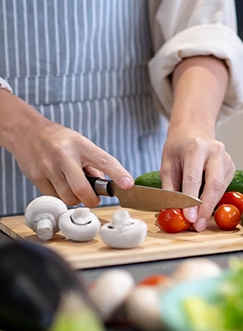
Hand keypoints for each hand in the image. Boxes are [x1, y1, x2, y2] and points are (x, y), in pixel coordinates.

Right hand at [0, 91, 133, 206]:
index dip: (118, 174)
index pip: (105, 160)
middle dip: (91, 200)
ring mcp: (48, 166)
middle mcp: (64, 155)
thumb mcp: (81, 144)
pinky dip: (61, 195)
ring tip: (73, 185)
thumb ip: (94, 165)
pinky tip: (59, 182)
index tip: (128, 185)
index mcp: (81, 145)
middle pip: (82, 189)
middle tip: (93, 198)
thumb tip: (103, 188)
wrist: (25, 130)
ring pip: (68, 197)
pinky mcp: (36, 177)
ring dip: (75, 198)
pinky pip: (55, 197)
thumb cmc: (59, 140)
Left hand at [164, 55, 232, 231]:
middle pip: (214, 184)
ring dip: (210, 206)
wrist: (194, 130)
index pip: (194, 178)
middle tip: (199, 226)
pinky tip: (205, 206)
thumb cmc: (178, 148)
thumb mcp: (167, 164)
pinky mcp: (231, 167)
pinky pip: (223, 187)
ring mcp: (226, 158)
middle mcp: (215, 150)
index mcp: (196, 147)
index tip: (190, 218)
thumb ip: (170, 187)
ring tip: (200, 221)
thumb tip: (173, 212)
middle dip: (206, 208)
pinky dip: (214, 199)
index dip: (192, 200)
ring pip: (220, 188)